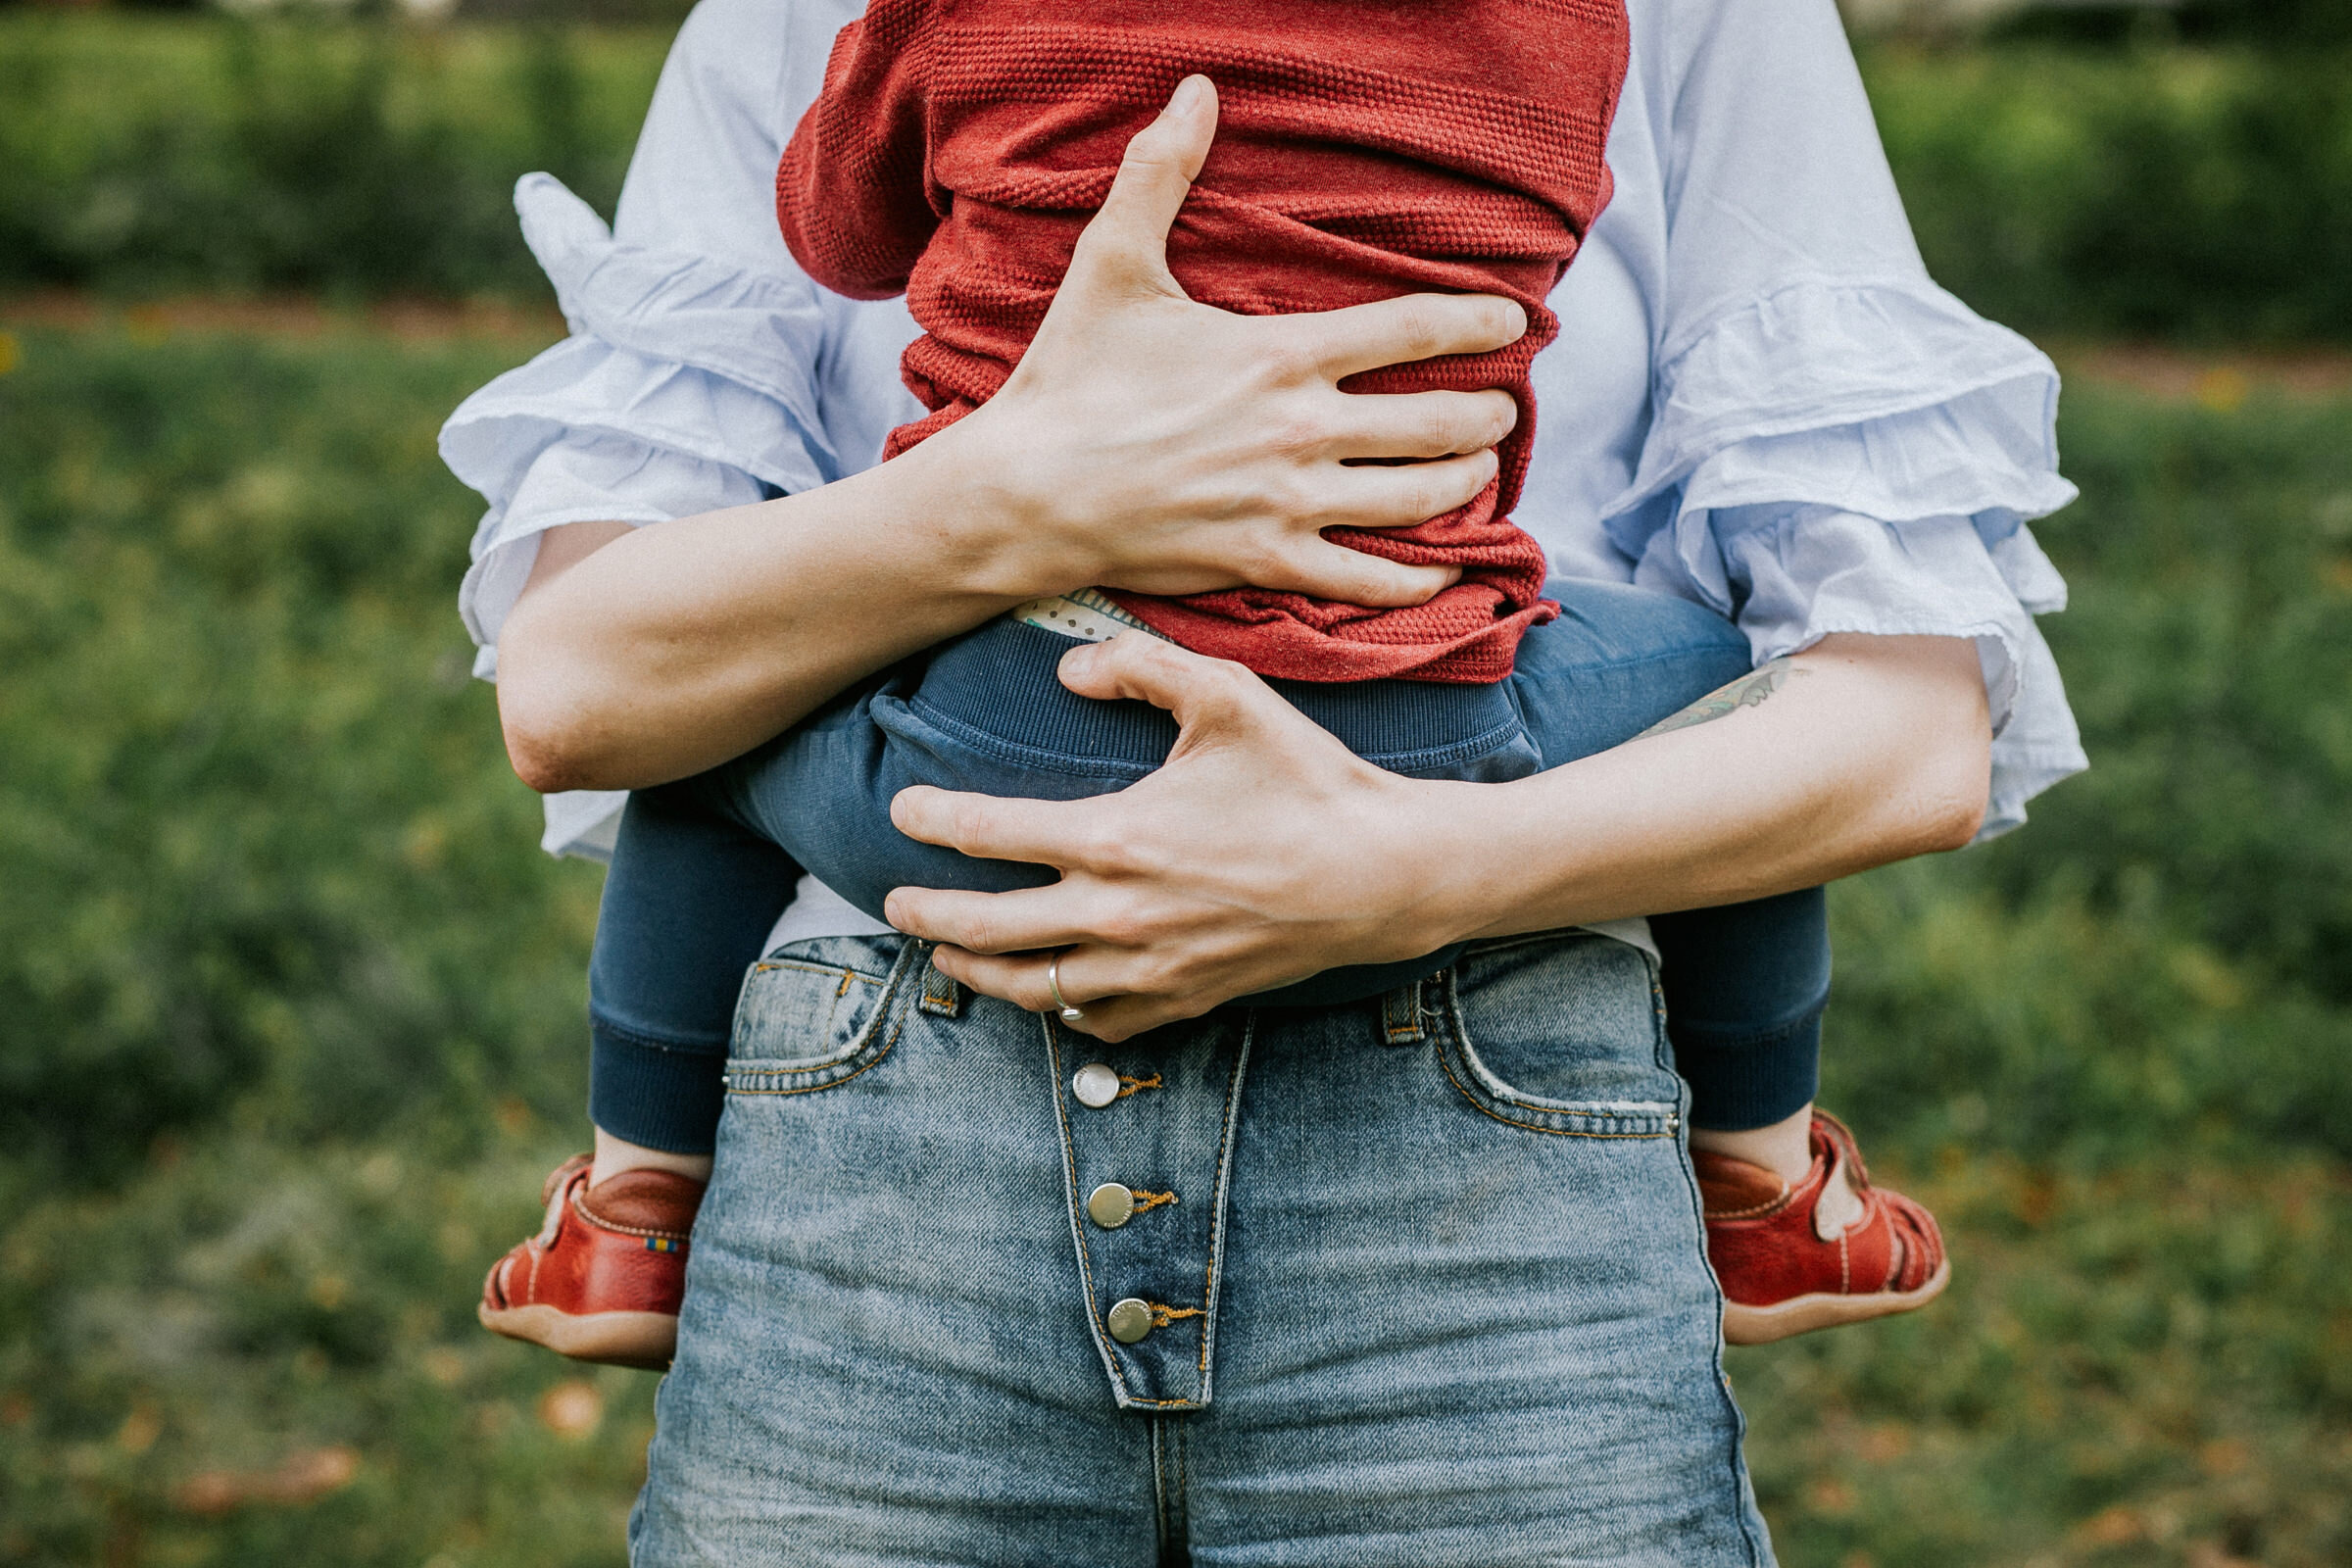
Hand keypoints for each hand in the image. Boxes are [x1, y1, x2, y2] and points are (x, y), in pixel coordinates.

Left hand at [882, 634, 1468, 1039]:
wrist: (1380, 873)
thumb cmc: (1304, 781)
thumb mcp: (1227, 696)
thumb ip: (1139, 665)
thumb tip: (1067, 669)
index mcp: (1116, 838)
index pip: (989, 834)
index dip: (933, 821)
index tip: (905, 812)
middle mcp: (1118, 914)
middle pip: (987, 929)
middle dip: (927, 914)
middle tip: (894, 901)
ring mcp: (1148, 968)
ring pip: (1032, 988)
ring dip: (976, 971)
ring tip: (948, 953)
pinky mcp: (1183, 998)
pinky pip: (1098, 1021)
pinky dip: (1059, 1010)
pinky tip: (1046, 991)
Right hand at [920, 75, 1526, 608]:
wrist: (1025, 493)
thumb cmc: (1070, 379)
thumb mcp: (1112, 264)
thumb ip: (1161, 174)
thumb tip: (1196, 90)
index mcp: (1282, 352)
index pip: (1417, 329)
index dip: (1482, 323)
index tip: (1517, 322)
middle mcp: (1301, 430)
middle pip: (1438, 422)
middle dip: (1488, 415)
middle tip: (1504, 409)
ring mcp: (1290, 503)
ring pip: (1419, 499)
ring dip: (1466, 483)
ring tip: (1481, 470)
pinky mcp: (1267, 562)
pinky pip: (1367, 582)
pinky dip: (1416, 582)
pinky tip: (1440, 572)